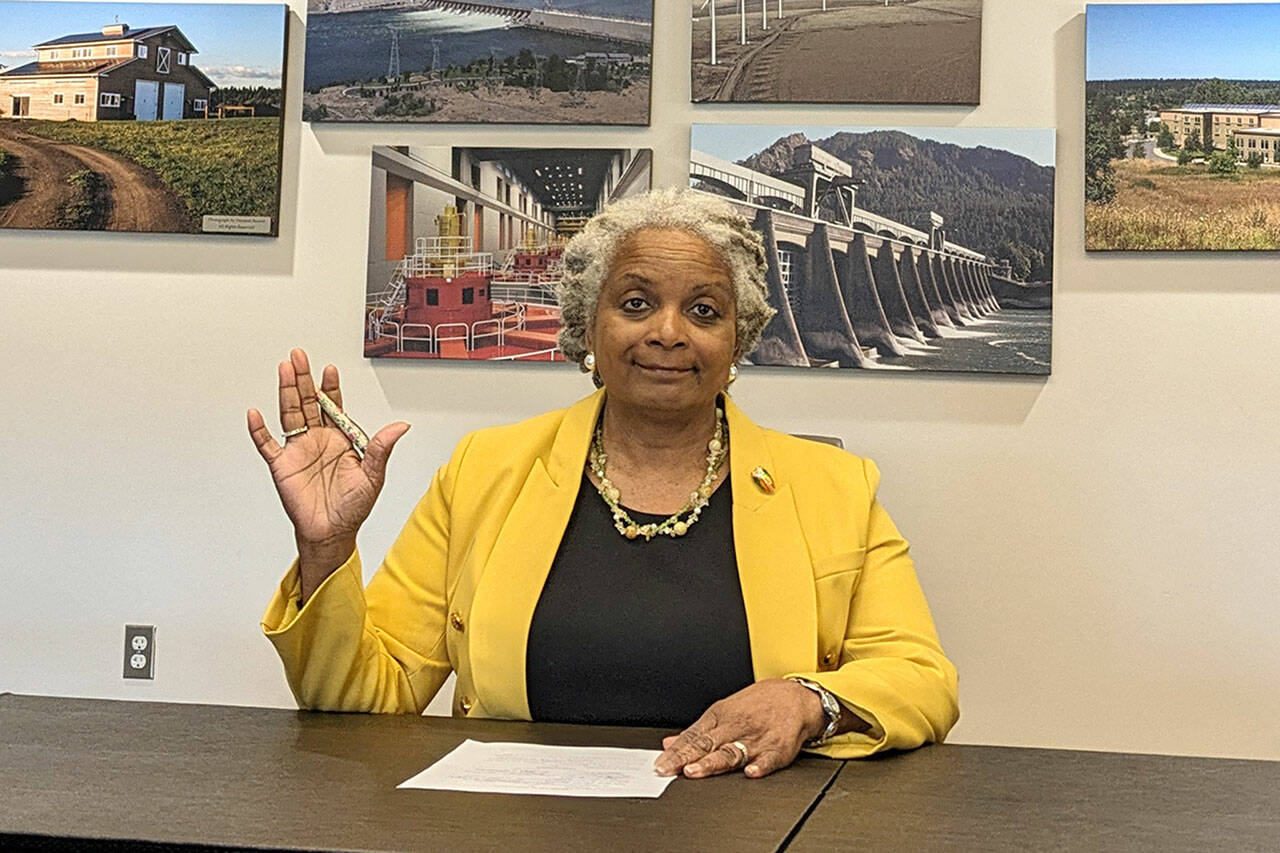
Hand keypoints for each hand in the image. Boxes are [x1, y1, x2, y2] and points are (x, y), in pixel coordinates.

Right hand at [247, 348, 409, 599]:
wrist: (332, 532)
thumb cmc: (353, 506)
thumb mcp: (373, 475)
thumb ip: (381, 448)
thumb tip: (401, 426)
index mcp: (339, 438)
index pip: (333, 406)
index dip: (331, 387)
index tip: (329, 369)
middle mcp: (317, 439)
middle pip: (307, 402)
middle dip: (303, 379)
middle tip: (299, 356)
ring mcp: (298, 450)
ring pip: (289, 415)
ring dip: (285, 392)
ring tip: (284, 370)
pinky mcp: (282, 465)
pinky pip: (267, 444)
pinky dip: (259, 430)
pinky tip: (255, 413)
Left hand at [653, 678, 827, 779]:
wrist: (795, 696)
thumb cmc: (757, 705)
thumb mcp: (723, 711)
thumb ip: (697, 732)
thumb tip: (669, 743)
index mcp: (720, 717)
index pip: (693, 736)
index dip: (675, 751)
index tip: (661, 764)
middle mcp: (735, 727)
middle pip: (707, 744)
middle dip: (687, 758)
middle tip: (670, 769)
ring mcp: (756, 739)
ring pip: (731, 752)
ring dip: (713, 762)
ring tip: (696, 771)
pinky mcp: (778, 749)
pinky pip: (769, 759)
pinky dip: (760, 766)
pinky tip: (750, 772)